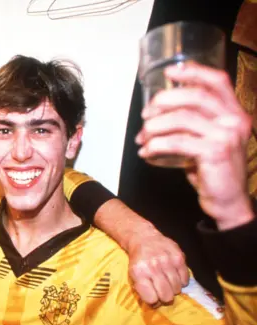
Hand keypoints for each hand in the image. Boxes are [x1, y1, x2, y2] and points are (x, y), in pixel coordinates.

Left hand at [127, 229, 188, 306]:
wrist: (144, 238)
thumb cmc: (138, 260)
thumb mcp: (133, 274)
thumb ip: (142, 290)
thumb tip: (155, 304)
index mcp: (139, 273)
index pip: (152, 299)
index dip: (154, 302)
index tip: (154, 299)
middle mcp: (154, 267)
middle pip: (167, 296)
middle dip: (165, 298)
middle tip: (162, 292)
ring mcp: (167, 262)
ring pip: (177, 289)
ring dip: (173, 289)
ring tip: (167, 281)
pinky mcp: (179, 257)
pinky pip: (186, 279)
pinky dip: (181, 281)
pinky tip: (174, 275)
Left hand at [136, 62, 253, 230]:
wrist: (227, 200)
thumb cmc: (213, 169)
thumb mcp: (208, 139)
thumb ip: (194, 121)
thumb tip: (159, 108)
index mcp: (234, 111)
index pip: (218, 81)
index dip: (193, 72)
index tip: (169, 73)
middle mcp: (234, 119)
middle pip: (194, 96)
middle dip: (163, 101)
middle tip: (145, 114)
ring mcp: (226, 135)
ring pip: (181, 119)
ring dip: (154, 127)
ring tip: (142, 138)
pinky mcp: (214, 152)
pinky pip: (176, 142)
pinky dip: (155, 145)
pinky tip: (146, 152)